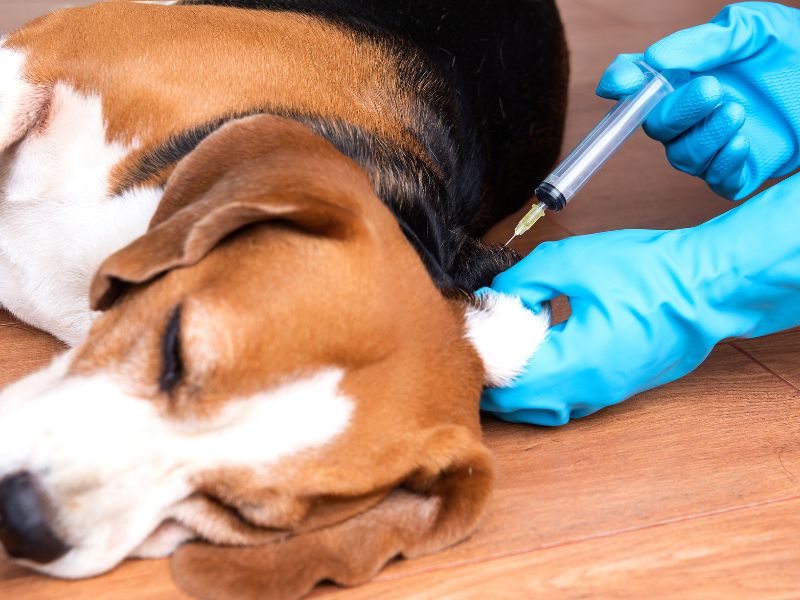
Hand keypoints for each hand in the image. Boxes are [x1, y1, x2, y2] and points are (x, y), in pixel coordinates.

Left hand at [481, 175, 799, 425]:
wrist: (708, 288)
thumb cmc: (650, 274)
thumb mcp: (573, 261)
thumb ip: (524, 280)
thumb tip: (497, 296)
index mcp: (575, 363)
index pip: (508, 385)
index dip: (480, 367)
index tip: (465, 344)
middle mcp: (589, 391)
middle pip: (523, 407)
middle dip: (494, 384)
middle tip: (477, 353)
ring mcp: (605, 394)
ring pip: (546, 409)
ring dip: (519, 390)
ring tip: (503, 356)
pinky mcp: (616, 388)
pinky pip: (569, 401)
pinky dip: (544, 388)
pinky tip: (539, 357)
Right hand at [597, 2, 799, 199]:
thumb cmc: (790, 49)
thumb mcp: (751, 30)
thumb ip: (704, 42)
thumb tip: (655, 60)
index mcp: (682, 76)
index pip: (635, 84)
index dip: (621, 84)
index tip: (625, 81)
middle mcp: (688, 115)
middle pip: (655, 127)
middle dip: (676, 111)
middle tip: (712, 89)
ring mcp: (710, 146)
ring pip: (682, 157)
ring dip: (705, 137)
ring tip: (738, 111)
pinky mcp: (736, 172)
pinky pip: (714, 180)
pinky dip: (723, 164)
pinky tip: (743, 142)